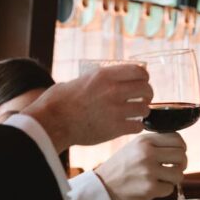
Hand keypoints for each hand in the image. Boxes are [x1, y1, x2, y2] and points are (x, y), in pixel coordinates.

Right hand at [23, 64, 151, 151]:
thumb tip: (115, 78)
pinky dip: (136, 126)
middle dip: (147, 95)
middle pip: (146, 89)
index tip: (142, 82)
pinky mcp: (115, 128)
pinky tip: (131, 125)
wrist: (52, 122)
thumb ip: (101, 79)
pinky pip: (138, 126)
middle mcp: (113, 90)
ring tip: (136, 113)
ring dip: (142, 111)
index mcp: (105, 75)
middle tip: (143, 99)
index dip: (144, 77)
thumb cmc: (61, 101)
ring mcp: (116, 110)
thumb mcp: (82, 80)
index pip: (139, 71)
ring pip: (145, 109)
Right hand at [95, 131, 187, 199]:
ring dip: (173, 178)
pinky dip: (164, 190)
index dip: (181, 147)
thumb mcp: (134, 147)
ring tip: (163, 179)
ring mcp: (149, 171)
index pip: (176, 139)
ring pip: (179, 174)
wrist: (102, 187)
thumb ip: (154, 144)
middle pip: (181, 155)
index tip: (178, 153)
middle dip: (181, 164)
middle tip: (173, 168)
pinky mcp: (149, 188)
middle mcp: (147, 153)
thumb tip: (179, 147)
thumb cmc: (120, 167)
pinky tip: (153, 187)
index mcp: (144, 141)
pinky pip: (169, 189)